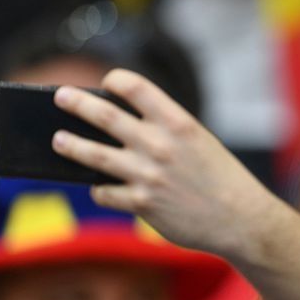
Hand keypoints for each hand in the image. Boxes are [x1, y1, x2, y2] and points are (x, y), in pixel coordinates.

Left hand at [52, 69, 253, 256]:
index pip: (136, 87)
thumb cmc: (221, 178)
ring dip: (70, 145)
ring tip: (58, 139)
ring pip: (93, 155)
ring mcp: (147, 175)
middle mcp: (159, 145)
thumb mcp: (200, 142)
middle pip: (104, 115)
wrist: (240, 218)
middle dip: (77, 103)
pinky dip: (99, 188)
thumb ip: (166, 132)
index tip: (108, 82)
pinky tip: (98, 187)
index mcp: (178, 123)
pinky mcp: (142, 203)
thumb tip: (120, 128)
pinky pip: (104, 192)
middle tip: (61, 96)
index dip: (117, 81)